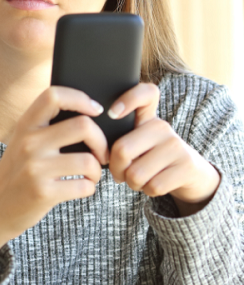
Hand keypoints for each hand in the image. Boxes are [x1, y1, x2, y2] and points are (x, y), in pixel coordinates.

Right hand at [0, 86, 108, 268]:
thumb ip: (47, 128)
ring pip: (89, 160)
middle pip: (83, 126)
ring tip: (90, 175)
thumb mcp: (23, 143)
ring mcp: (35, 168)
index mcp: (25, 126)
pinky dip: (89, 188)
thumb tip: (91, 117)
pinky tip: (79, 188)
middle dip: (102, 142)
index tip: (96, 110)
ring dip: (98, 171)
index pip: (54, 95)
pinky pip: (85, 186)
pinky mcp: (43, 192)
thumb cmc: (17, 173)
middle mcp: (28, 143)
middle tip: (102, 154)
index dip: (81, 98)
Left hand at [108, 83, 220, 214]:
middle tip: (120, 174)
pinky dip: (148, 191)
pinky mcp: (187, 166)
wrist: (192, 175)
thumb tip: (92, 144)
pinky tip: (153, 185)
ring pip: (136, 173)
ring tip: (139, 180)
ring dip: (132, 183)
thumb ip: (118, 137)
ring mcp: (176, 146)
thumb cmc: (152, 158)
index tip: (112, 114)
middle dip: (116, 169)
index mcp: (148, 118)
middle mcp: (162, 127)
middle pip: (122, 150)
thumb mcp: (138, 142)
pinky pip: (153, 186)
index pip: (146, 93)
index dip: (127, 99)